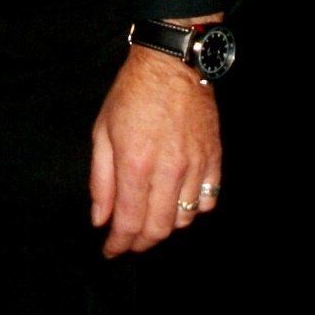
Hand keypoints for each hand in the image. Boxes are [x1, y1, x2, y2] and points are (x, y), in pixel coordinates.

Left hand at [89, 39, 223, 257]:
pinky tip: (179, 200)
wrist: (171, 63)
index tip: (111, 251)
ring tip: (152, 217)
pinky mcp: (213, 158)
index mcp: (135, 164)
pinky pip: (208, 200)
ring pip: (184, 218)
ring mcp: (195, 165)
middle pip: (159, 228)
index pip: (128, 222)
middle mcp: (168, 170)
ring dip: (166, 226)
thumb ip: (101, 180)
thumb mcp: (103, 131)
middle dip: (141, 242)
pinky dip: (193, 209)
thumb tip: (100, 218)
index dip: (118, 244)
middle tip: (129, 241)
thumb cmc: (132, 94)